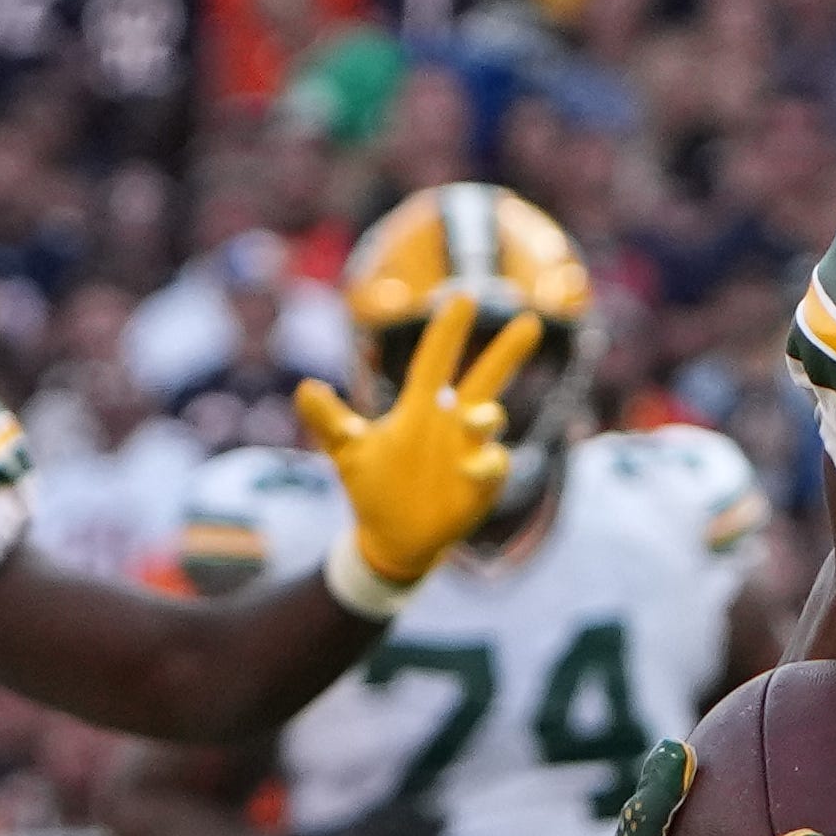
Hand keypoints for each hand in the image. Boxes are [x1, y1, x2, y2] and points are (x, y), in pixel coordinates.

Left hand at [295, 291, 545, 598]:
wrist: (391, 538)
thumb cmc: (372, 486)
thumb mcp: (346, 452)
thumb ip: (328, 421)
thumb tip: (305, 389)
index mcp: (420, 408)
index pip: (435, 360)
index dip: (448, 331)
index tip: (463, 298)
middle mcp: (451, 424)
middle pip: (485, 379)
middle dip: (507, 352)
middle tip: (530, 321)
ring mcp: (469, 453)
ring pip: (489, 421)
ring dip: (486, 417)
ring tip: (475, 419)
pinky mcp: (480, 487)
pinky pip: (493, 467)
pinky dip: (487, 464)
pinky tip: (472, 469)